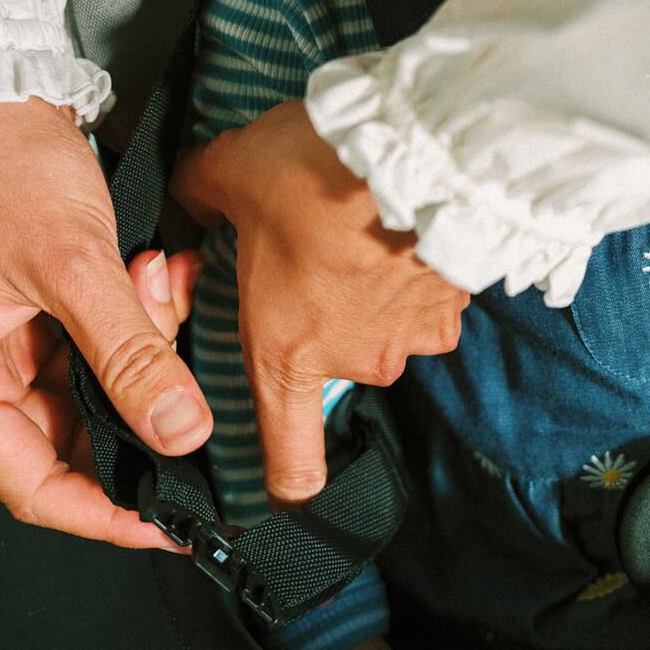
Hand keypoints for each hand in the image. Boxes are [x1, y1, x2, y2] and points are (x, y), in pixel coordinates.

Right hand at [0, 99, 214, 547]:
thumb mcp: (74, 265)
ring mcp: (5, 337)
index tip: (174, 526)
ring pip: (98, 385)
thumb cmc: (0, 166)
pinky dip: (139, 318)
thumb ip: (130, 355)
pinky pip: (101, 340)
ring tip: (159, 285)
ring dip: (146, 349)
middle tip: (184, 359)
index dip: (106, 515)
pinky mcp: (37, 304)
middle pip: (74, 436)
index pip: (33, 485)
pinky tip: (157, 275)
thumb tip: (180, 434)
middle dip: (140, 403)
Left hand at [171, 98, 468, 506]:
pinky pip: (423, 303)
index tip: (281, 500)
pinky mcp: (454, 307)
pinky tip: (398, 232)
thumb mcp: (229, 172)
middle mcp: (354, 363)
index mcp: (286, 355)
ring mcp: (411, 339)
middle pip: (330, 361)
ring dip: (370, 296)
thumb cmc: (315, 173)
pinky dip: (410, 276)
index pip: (291, 464)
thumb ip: (201, 198)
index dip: (286, 490)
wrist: (417, 150)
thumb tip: (194, 198)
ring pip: (379, 328)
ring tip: (359, 233)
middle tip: (310, 253)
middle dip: (320, 317)